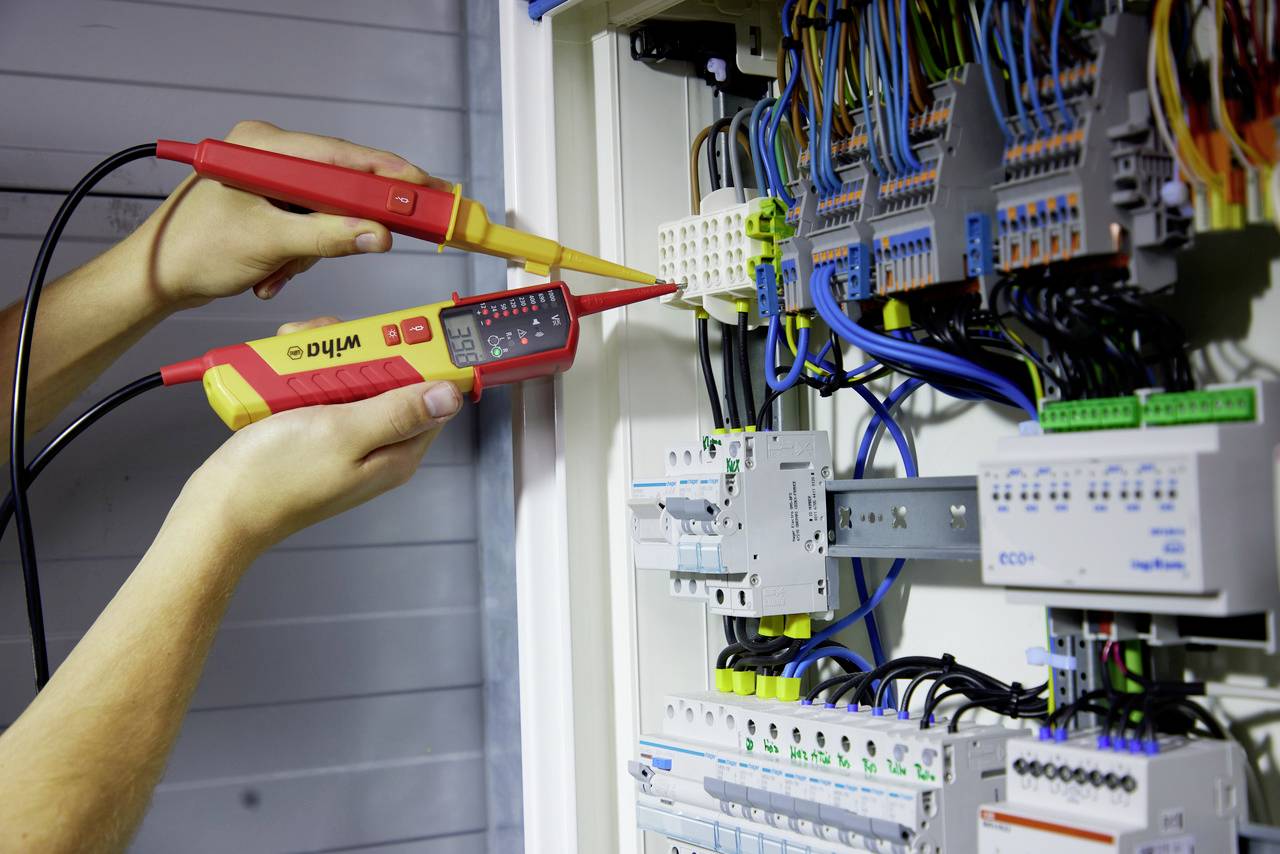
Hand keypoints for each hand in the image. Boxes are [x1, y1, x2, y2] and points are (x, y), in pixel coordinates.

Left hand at [127, 121, 452, 307]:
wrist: (154, 279)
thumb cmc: (190, 250)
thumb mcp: (269, 244)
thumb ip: (328, 237)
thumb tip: (376, 235)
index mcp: (262, 147)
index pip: (340, 155)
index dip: (386, 174)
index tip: (423, 188)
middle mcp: (266, 156)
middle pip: (337, 185)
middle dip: (341, 225)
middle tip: (380, 238)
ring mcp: (268, 181)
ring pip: (325, 212)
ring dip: (311, 250)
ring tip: (279, 269)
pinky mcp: (268, 205)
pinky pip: (307, 226)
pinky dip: (297, 254)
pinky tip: (271, 271)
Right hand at [177, 317, 462, 552]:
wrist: (218, 507)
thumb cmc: (275, 478)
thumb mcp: (343, 433)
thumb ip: (398, 412)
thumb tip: (448, 397)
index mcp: (398, 451)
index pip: (431, 394)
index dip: (418, 357)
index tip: (391, 334)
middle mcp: (378, 446)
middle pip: (388, 377)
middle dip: (357, 352)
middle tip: (322, 348)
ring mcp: (345, 438)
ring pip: (350, 378)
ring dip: (321, 360)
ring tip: (289, 360)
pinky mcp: (316, 433)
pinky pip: (321, 391)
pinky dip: (300, 376)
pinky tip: (277, 377)